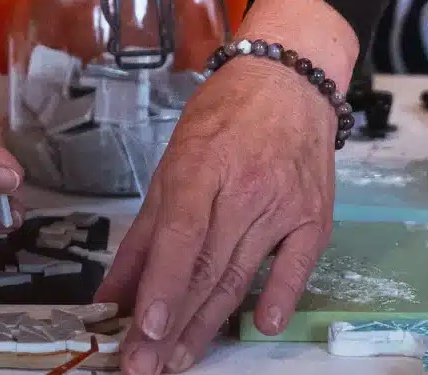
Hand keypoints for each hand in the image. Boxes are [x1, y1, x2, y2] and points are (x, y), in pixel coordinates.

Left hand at [99, 0, 350, 374]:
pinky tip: (262, 326)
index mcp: (203, 165)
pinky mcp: (315, 216)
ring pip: (241, 275)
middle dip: (173, 324)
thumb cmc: (225, 117)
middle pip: (207, 266)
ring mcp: (284, 203)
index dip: (163, 284)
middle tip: (146, 365)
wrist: (290, 81)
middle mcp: (246, 187)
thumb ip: (145, 231)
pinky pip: (297, 265)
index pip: (181, 234)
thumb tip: (113, 289)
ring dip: (209, 324)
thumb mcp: (173, 161)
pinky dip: (280, 296)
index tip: (144, 327)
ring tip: (180, 360)